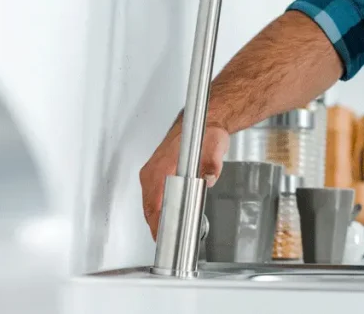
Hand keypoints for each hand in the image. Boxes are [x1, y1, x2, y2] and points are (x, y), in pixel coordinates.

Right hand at [139, 123, 229, 239]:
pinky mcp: (154, 172)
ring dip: (155, 217)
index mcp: (162, 165)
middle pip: (149, 205)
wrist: (203, 120)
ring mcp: (151, 170)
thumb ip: (212, 164)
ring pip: (148, 202)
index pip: (154, 201)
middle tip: (165, 242)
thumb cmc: (206, 132)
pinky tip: (164, 216)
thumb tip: (208, 177)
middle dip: (155, 225)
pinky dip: (155, 207)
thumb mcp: (215, 147)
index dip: (157, 222)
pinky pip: (150, 195)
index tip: (161, 236)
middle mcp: (153, 169)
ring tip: (164, 234)